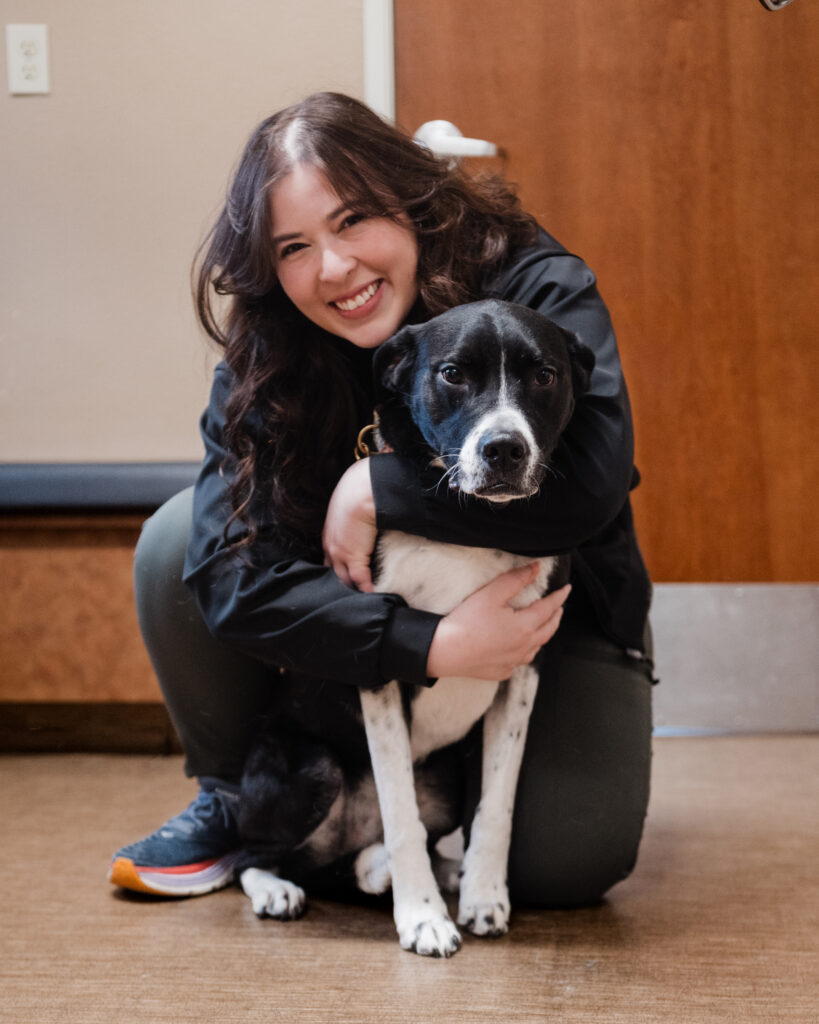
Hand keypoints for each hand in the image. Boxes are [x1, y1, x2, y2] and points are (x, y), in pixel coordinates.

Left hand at [322, 459, 376, 591]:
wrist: (361, 492)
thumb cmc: (358, 491)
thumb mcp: (349, 504)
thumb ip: (352, 515)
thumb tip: (364, 517)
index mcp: (329, 534)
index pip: (329, 560)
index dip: (338, 570)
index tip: (347, 578)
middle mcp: (331, 547)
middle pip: (334, 574)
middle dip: (343, 585)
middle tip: (354, 595)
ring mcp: (341, 554)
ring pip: (345, 580)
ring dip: (355, 589)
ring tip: (365, 599)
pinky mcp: (354, 558)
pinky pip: (361, 581)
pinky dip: (368, 590)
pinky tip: (375, 595)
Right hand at [426, 564, 570, 679]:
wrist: (445, 652)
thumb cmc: (467, 622)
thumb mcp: (491, 594)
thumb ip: (516, 579)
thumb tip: (535, 569)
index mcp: (525, 627)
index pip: (549, 608)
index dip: (559, 597)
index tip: (566, 589)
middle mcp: (523, 647)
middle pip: (548, 631)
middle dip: (556, 617)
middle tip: (559, 607)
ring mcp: (512, 662)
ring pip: (536, 649)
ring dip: (543, 635)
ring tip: (543, 627)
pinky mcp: (500, 671)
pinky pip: (519, 662)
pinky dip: (524, 652)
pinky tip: (519, 649)